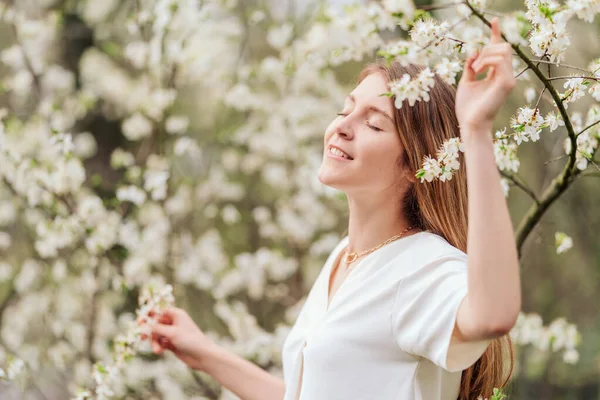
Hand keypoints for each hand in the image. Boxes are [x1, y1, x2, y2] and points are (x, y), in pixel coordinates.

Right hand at [139, 307, 216, 370]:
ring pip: (157, 335)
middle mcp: (174, 322)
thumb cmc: (190, 340)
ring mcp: (173, 333)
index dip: (149, 315)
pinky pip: (160, 343)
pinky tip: (159, 351)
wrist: (202, 356)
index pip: (159, 311)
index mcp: (176, 314)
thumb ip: (156, 328)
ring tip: (156, 350)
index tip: (140, 321)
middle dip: (150, 331)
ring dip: (154, 342)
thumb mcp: (172, 333)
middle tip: (142, 337)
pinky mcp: (172, 343)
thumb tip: (144, 326)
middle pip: (156, 323)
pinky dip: (158, 346)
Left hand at [455, 17, 515, 134]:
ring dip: (485, 55)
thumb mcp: (466, 82)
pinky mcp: (507, 83)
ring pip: (503, 50)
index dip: (496, 34)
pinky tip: (477, 70)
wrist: (470, 124)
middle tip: (473, 65)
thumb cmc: (467, 107)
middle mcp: (505, 75)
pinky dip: (486, 60)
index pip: (499, 50)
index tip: (494, 20)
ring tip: (474, 69)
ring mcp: (508, 79)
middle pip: (502, 47)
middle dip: (486, 49)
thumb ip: (470, 67)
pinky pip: (501, 59)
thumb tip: (474, 51)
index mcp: (495, 75)